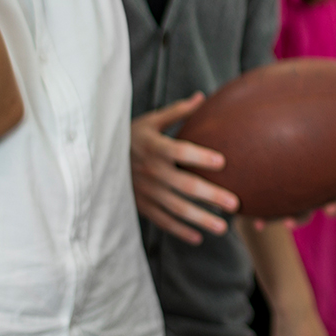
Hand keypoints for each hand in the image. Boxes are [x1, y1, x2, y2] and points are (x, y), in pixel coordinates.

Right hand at [132, 92, 239, 243]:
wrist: (99, 157)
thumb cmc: (133, 135)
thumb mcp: (151, 120)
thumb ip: (177, 112)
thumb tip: (202, 97)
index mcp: (154, 147)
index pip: (179, 152)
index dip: (199, 157)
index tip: (223, 161)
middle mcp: (150, 171)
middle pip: (184, 186)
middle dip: (210, 196)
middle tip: (235, 204)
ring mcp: (145, 191)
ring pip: (176, 208)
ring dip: (200, 219)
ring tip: (223, 227)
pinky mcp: (141, 205)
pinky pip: (162, 220)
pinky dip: (179, 231)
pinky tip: (198, 238)